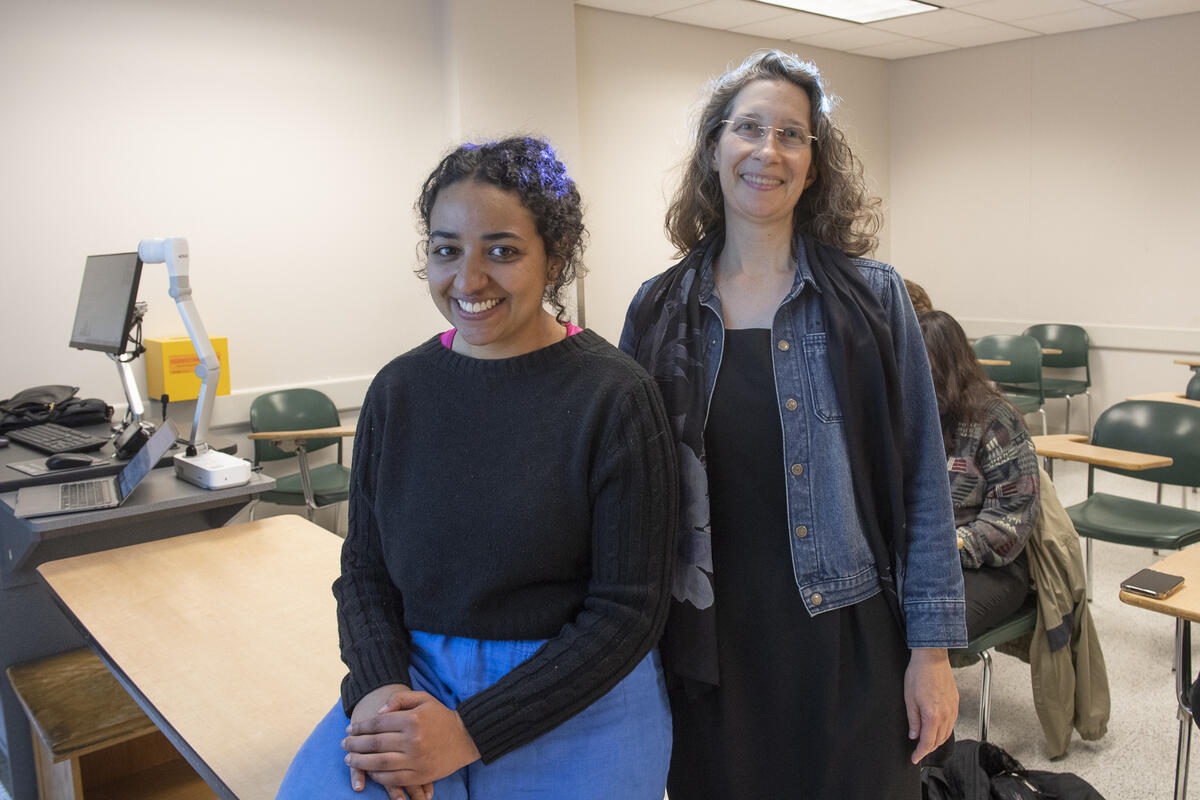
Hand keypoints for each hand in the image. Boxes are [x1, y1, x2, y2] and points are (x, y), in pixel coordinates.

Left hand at [345, 685, 433, 799]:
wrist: (466, 737)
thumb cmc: (441, 716)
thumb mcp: (423, 698)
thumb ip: (398, 699)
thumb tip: (378, 713)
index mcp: (412, 720)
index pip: (378, 724)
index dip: (360, 727)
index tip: (349, 729)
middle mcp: (412, 741)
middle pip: (375, 744)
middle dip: (355, 745)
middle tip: (343, 745)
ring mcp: (416, 760)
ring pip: (380, 764)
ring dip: (360, 762)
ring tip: (349, 759)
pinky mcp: (420, 775)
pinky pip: (392, 779)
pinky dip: (377, 776)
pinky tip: (368, 771)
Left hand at [904, 647, 957, 763]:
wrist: (932, 658)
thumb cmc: (918, 675)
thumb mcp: (909, 699)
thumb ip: (913, 720)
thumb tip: (914, 736)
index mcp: (933, 715)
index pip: (928, 742)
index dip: (920, 753)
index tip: (914, 758)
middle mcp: (946, 715)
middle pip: (939, 740)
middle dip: (928, 749)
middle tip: (918, 752)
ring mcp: (953, 709)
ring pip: (947, 733)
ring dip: (937, 741)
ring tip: (927, 743)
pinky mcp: (956, 703)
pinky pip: (952, 723)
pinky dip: (944, 731)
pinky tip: (937, 729)